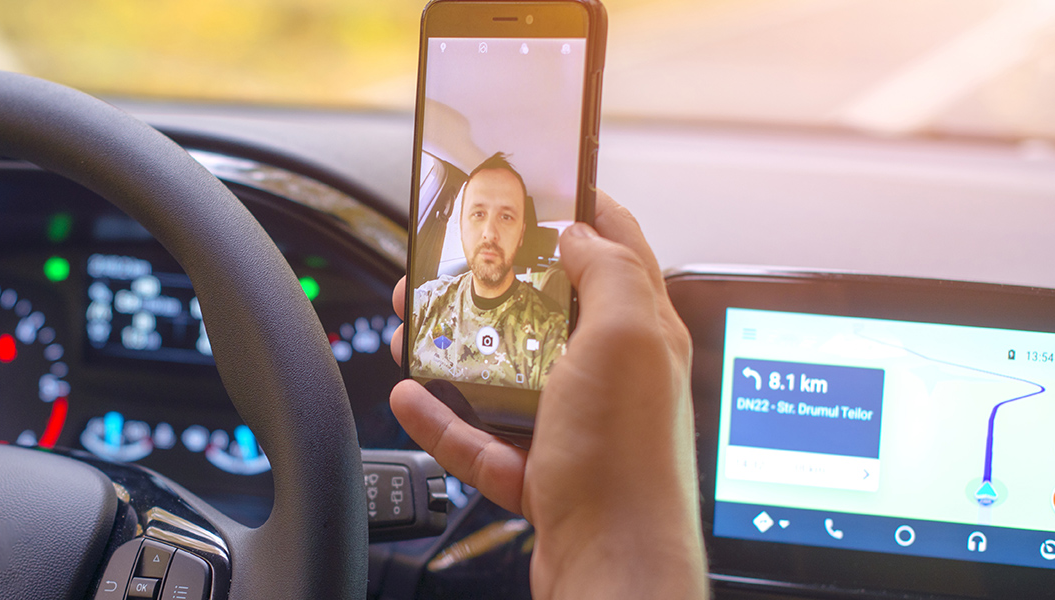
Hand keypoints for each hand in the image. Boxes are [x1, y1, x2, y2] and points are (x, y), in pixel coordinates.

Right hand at [389, 190, 705, 598]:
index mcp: (641, 335)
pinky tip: (412, 397)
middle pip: (546, 312)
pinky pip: (481, 438)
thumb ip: (611, 270)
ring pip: (505, 375)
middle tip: (448, 264)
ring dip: (455, 349)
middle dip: (493, 284)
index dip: (581, 211)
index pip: (619, 251)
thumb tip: (584, 229)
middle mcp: (611, 379)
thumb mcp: (626, 336)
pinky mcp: (540, 475)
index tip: (539, 188)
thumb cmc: (628, 462)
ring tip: (414, 327)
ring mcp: (574, 429)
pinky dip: (443, 419)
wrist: (612, 568)